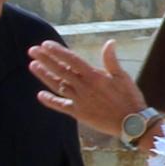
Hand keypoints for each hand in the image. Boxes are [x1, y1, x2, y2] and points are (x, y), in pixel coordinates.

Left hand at [30, 39, 145, 139]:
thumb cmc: (130, 98)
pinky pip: (61, 106)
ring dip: (44, 75)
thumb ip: (112, 60)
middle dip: (45, 59)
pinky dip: (50, 101)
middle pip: (60, 70)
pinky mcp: (78, 113)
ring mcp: (79, 100)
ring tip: (33, 65)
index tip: (45, 44)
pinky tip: (40, 95)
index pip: (72, 60)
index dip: (58, 52)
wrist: (132, 122)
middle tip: (32, 50)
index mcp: (95, 76)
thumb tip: (110, 42)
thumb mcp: (123, 76)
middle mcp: (84, 87)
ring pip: (57, 85)